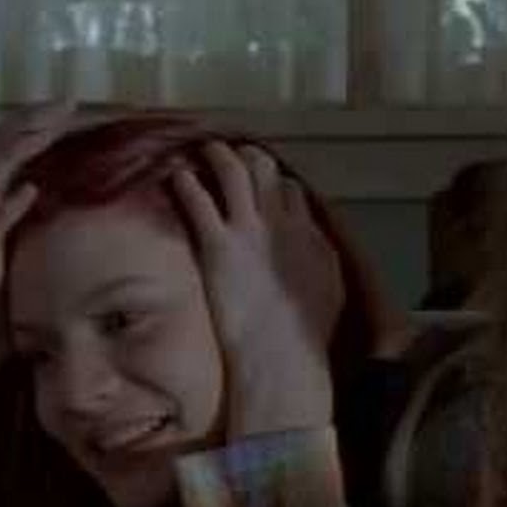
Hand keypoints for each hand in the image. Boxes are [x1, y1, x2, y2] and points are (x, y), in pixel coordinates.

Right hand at [0, 103, 77, 436]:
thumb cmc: (16, 310)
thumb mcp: (45, 258)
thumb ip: (62, 229)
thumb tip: (99, 205)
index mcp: (8, 210)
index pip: (21, 155)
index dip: (43, 128)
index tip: (76, 108)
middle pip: (4, 155)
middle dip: (34, 125)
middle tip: (68, 104)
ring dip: (20, 154)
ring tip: (48, 130)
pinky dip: (7, 209)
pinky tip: (30, 192)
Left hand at [172, 141, 343, 435]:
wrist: (283, 355)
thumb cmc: (306, 335)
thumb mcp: (329, 291)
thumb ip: (319, 261)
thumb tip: (315, 253)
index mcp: (308, 235)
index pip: (291, 191)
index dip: (274, 185)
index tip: (262, 188)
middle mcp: (281, 223)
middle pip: (265, 170)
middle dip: (248, 159)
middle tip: (232, 158)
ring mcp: (249, 231)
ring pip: (233, 171)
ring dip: (217, 156)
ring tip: (203, 152)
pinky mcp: (218, 245)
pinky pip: (198, 198)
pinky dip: (186, 182)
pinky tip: (177, 176)